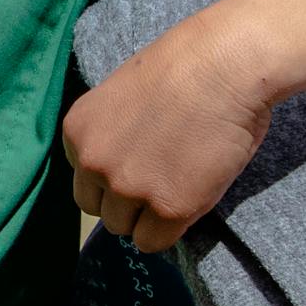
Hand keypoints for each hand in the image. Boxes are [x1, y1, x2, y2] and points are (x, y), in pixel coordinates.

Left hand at [63, 14, 281, 253]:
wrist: (226, 63)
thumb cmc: (186, 65)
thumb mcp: (123, 94)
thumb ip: (112, 132)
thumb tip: (120, 166)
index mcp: (78, 131)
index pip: (84, 175)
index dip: (113, 173)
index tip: (140, 161)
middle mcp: (94, 163)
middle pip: (97, 207)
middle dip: (124, 199)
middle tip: (159, 179)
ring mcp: (129, 188)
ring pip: (123, 227)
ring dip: (146, 215)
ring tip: (178, 186)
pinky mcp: (169, 207)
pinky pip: (153, 242)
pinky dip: (168, 230)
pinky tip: (188, 203)